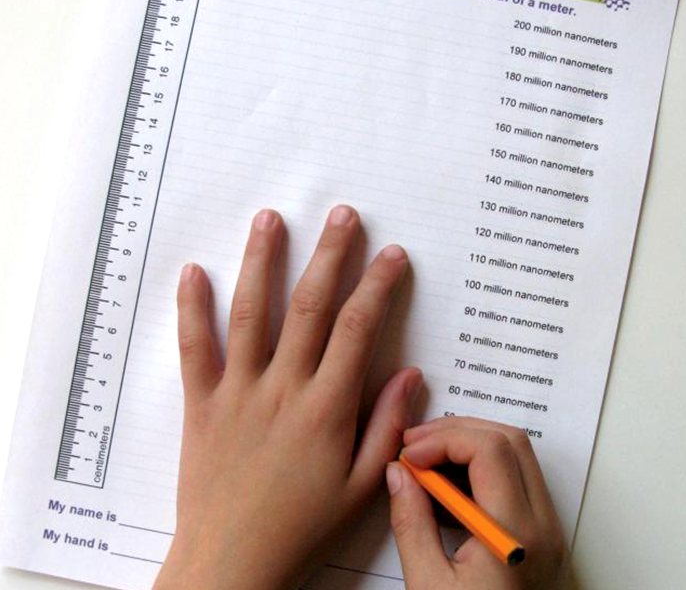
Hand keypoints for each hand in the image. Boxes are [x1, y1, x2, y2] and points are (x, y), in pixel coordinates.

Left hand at [153, 206, 421, 589]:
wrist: (233, 560)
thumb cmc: (302, 526)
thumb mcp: (361, 486)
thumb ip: (387, 426)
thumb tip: (410, 374)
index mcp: (326, 408)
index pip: (358, 329)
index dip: (378, 285)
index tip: (392, 254)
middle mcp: (282, 388)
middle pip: (310, 306)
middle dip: (330, 254)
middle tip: (342, 214)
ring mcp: (238, 391)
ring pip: (252, 313)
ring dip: (262, 261)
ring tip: (270, 219)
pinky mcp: (201, 403)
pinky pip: (193, 348)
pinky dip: (191, 307)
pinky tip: (193, 270)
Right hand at [387, 417, 568, 589]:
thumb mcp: (429, 585)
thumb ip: (411, 521)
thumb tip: (398, 472)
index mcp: (516, 535)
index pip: (489, 450)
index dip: (443, 439)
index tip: (409, 454)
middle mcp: (542, 525)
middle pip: (509, 440)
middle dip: (456, 432)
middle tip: (416, 447)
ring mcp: (548, 529)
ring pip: (516, 454)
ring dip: (469, 446)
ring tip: (427, 463)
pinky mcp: (542, 535)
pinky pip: (516, 479)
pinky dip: (480, 469)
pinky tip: (447, 487)